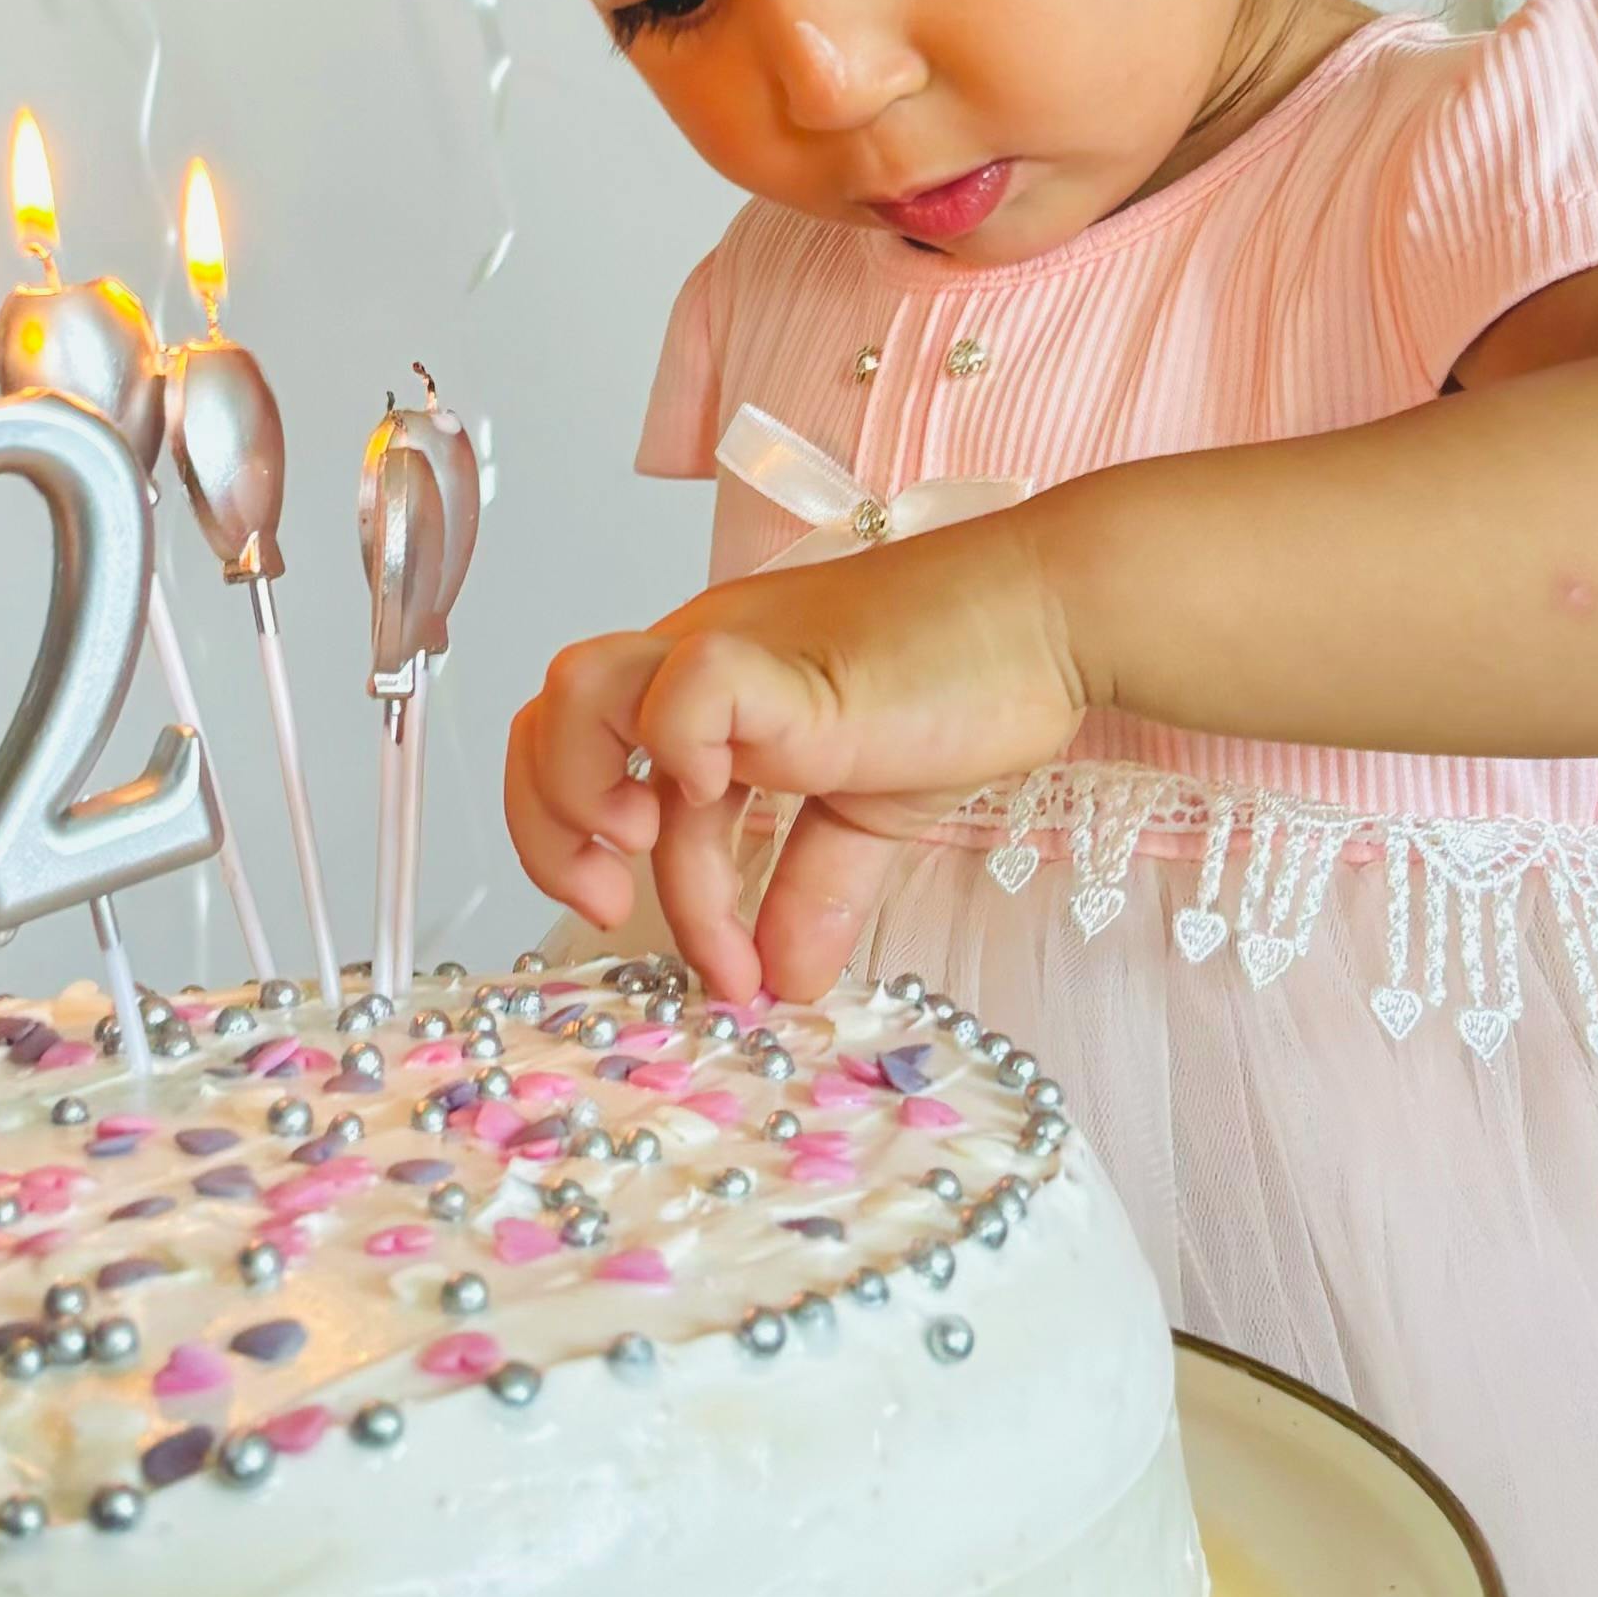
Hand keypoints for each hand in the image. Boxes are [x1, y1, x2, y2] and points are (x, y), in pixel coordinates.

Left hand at [504, 507, 1093, 1004]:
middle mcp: (700, 661)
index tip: (630, 922)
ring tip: (648, 855)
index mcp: (709, 692)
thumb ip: (814, 889)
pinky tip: (730, 798)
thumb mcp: (869, 810)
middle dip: (551, 832)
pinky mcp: (784, 665)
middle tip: (615, 910)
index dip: (572, 841)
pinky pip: (685, 688)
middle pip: (547, 721)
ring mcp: (734, 654)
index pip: (580, 751)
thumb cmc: (968, 683)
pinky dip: (679, 751)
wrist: (1050, 616)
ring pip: (578, 688)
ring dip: (586, 789)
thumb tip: (788, 980)